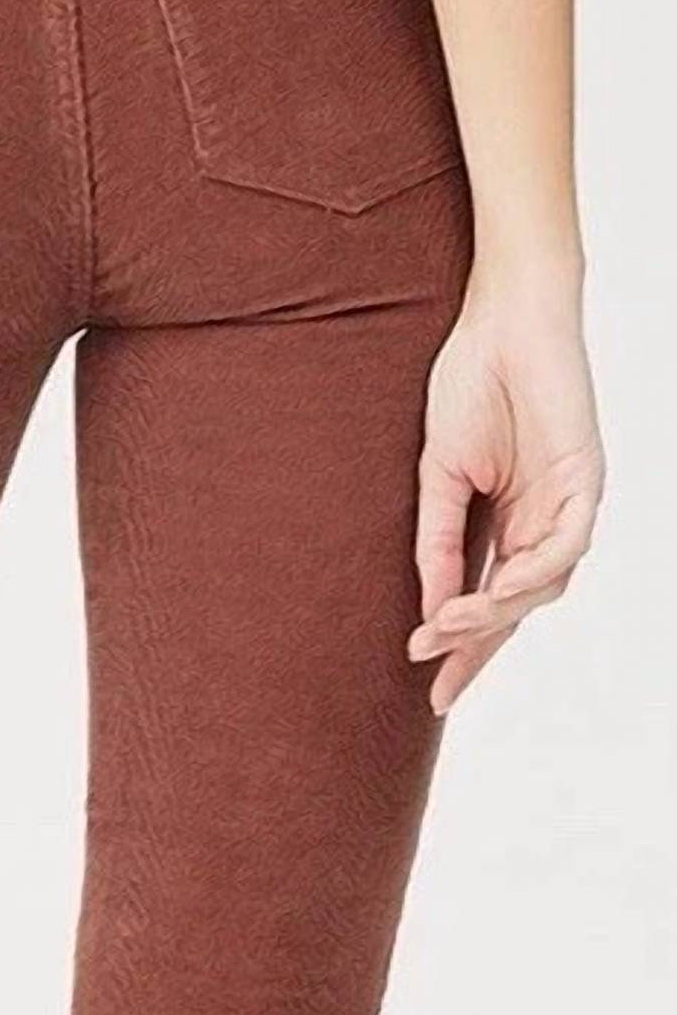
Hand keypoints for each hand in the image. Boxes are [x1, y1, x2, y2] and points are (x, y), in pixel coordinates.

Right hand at [409, 278, 603, 713]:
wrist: (500, 320)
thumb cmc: (470, 384)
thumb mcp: (440, 478)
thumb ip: (439, 544)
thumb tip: (432, 611)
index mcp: (510, 523)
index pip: (489, 602)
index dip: (462, 650)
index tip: (430, 694)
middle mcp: (544, 523)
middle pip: (517, 609)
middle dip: (477, 650)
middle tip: (437, 684)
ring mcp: (568, 505)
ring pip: (542, 587)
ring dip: (493, 614)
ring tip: (444, 628)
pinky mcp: (585, 482)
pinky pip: (564, 547)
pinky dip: (529, 574)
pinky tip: (492, 592)